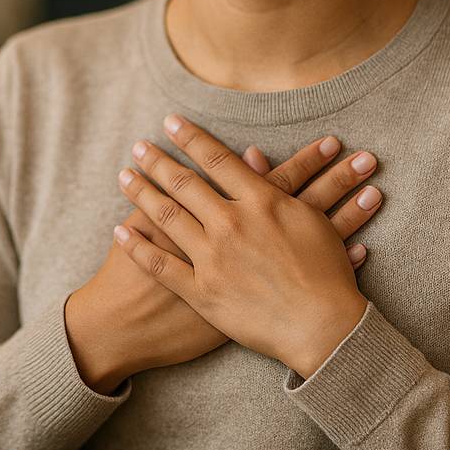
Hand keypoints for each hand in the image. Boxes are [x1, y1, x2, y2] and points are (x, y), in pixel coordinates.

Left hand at [114, 114, 380, 380]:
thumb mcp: (311, 220)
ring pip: (166, 216)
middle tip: (138, 146)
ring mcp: (213, 258)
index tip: (170, 122)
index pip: (217, 159)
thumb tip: (252, 156)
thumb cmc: (327, 274)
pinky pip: (160, 265)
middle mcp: (231, 223)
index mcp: (261, 202)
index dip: (191, 138)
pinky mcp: (202, 292)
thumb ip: (278, 186)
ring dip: (141, 193)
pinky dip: (137, 246)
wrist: (322, 327)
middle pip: (184, 183)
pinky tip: (121, 229)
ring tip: (124, 176)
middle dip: (157, 161)